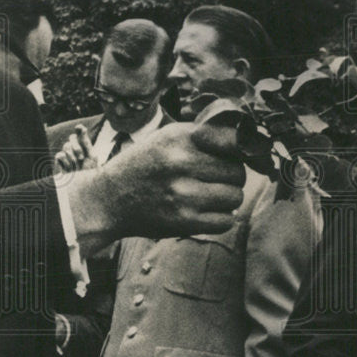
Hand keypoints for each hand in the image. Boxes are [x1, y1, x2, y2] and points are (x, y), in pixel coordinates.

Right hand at [54, 124, 96, 172]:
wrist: (82, 183)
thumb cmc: (89, 171)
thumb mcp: (91, 156)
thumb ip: (86, 142)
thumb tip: (82, 128)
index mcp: (84, 144)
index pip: (81, 132)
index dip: (79, 129)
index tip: (79, 128)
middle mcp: (75, 146)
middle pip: (72, 137)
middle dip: (77, 147)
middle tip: (81, 158)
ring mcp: (67, 153)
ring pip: (66, 146)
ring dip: (72, 157)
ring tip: (76, 166)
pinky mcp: (60, 160)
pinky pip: (60, 155)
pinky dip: (66, 161)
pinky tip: (70, 168)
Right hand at [64, 122, 245, 253]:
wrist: (107, 200)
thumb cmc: (143, 166)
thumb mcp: (166, 138)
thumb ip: (203, 135)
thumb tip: (248, 140)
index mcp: (178, 138)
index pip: (234, 140)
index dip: (239, 152)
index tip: (232, 158)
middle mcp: (180, 162)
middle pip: (238, 172)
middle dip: (230, 178)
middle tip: (211, 180)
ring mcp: (182, 194)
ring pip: (235, 197)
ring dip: (225, 199)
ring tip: (206, 196)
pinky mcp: (182, 221)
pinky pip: (225, 221)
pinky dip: (219, 219)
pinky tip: (203, 212)